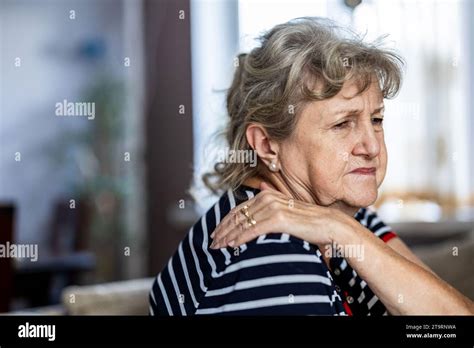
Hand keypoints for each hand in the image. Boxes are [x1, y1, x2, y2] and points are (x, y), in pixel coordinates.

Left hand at [210, 182, 348, 248]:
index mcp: (267, 196)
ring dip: (228, 236)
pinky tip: (232, 246)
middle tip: (211, 242)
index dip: (225, 222)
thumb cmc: (309, 222)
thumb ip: (272, 203)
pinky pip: (253, 229)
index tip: (216, 233)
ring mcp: (272, 208)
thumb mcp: (287, 211)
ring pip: (243, 223)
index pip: (240, 209)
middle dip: (222, 230)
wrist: (329, 225)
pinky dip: (240, 238)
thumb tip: (261, 188)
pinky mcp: (278, 219)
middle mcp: (267, 198)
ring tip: (217, 247)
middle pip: (237, 216)